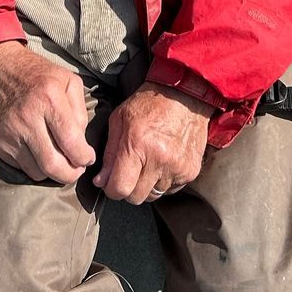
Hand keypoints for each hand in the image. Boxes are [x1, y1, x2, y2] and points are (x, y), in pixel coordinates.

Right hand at [0, 41, 94, 183]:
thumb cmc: (37, 75)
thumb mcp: (67, 80)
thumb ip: (80, 111)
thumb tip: (81, 143)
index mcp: (49, 98)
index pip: (71, 142)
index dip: (84, 157)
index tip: (88, 159)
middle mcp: (27, 117)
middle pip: (52, 164)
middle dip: (70, 175)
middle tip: (76, 171)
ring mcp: (10, 132)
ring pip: (36, 171)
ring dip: (52, 173)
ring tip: (59, 162)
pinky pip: (20, 167)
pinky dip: (34, 166)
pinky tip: (39, 153)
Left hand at [94, 83, 209, 204]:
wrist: (185, 94)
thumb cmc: (148, 104)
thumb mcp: (119, 119)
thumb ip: (109, 153)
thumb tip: (100, 181)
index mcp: (137, 145)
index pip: (120, 188)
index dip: (111, 189)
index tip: (111, 182)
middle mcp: (159, 160)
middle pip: (136, 197)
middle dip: (128, 189)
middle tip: (129, 172)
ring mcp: (177, 167)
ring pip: (154, 195)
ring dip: (147, 186)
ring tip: (148, 164)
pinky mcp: (191, 171)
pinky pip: (171, 190)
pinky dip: (164, 182)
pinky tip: (162, 164)